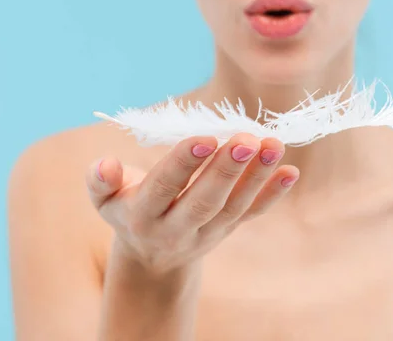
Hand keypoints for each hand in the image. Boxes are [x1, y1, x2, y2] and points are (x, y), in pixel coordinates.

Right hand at [86, 133, 298, 273]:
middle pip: (204, 202)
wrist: (152, 255)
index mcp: (142, 216)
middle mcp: (176, 229)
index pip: (165, 188)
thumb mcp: (105, 200)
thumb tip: (105, 164)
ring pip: (234, 207)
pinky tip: (290, 171)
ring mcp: (207, 233)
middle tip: (247, 139)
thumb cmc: (127, 210)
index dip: (185, 163)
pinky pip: (251, 214)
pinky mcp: (227, 230)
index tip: (206, 136)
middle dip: (226, 171)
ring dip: (256, 177)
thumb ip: (101, 181)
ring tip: (274, 145)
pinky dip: (272, 195)